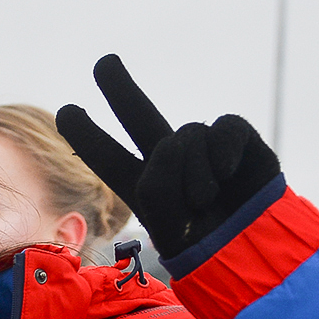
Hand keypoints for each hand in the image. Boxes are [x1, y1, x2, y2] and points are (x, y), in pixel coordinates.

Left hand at [54, 54, 281, 258]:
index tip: (65, 112)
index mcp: (144, 188)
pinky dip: (223, 148)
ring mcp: (205, 151)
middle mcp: (172, 164)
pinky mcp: (238, 143)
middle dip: (121, 89)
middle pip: (140, 116)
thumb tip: (176, 140)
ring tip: (204, 201)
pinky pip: (224, 126)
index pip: (109, 157)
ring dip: (192, 170)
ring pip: (186, 135)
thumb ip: (159, 178)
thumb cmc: (205, 247)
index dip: (88, 135)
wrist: (253, 255)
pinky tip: (227, 174)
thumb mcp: (166, 222)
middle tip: (104, 63)